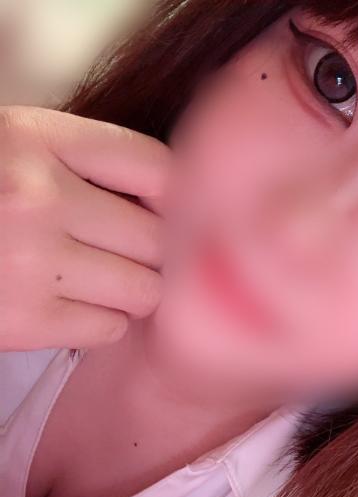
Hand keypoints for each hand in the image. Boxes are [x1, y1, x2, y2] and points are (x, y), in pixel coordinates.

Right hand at [0, 106, 170, 351]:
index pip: (156, 168)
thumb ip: (83, 160)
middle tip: (129, 254)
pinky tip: (74, 306)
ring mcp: (32, 264)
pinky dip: (102, 322)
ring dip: (132, 289)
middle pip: (161, 239)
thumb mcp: (15, 148)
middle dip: (153, 251)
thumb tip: (171, 200)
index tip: (162, 213)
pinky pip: (110, 329)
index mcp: (35, 140)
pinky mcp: (23, 322)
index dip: (174, 197)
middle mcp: (38, 198)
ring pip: (145, 290)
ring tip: (100, 280)